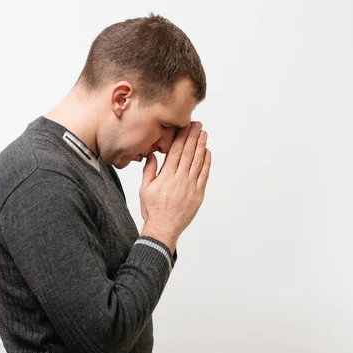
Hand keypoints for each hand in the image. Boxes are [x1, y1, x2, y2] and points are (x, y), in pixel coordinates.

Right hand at [139, 121, 211, 252]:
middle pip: (188, 153)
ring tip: (204, 134)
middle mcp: (179, 179)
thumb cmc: (152, 210)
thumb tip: (152, 155)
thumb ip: (149, 171)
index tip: (185, 126)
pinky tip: (207, 153)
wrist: (163, 228)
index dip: (181, 137)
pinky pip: (204, 175)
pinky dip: (206, 163)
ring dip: (201, 146)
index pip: (175, 151)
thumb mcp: (144, 189)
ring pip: (197, 162)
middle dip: (193, 137)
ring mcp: (190, 186)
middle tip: (198, 124)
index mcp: (165, 176)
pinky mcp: (198, 194)